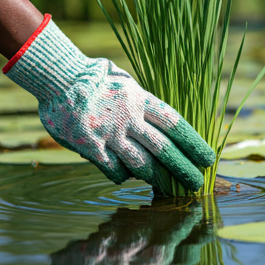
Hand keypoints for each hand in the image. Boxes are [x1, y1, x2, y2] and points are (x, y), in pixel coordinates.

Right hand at [4, 15, 214, 191]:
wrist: (57, 76)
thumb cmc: (92, 76)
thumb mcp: (123, 80)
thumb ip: (140, 101)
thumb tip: (159, 122)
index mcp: (140, 98)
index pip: (174, 124)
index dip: (193, 142)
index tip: (207, 157)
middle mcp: (128, 117)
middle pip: (163, 149)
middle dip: (183, 168)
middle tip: (197, 183)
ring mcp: (109, 133)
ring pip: (141, 163)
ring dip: (157, 178)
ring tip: (170, 188)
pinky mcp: (90, 146)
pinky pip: (113, 169)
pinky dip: (122, 174)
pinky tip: (126, 176)